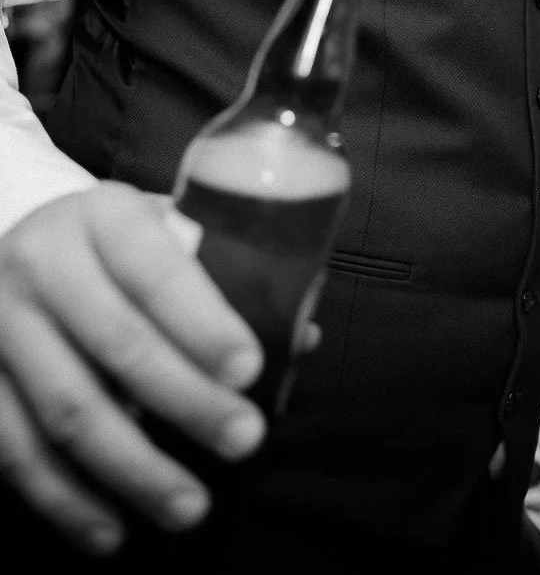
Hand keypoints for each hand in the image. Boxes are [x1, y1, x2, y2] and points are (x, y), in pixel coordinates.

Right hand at [0, 183, 266, 555]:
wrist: (15, 243)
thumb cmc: (117, 245)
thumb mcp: (165, 230)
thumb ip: (227, 274)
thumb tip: (301, 338)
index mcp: (104, 215)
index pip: (157, 270)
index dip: (203, 322)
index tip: (250, 370)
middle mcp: (42, 262)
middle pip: (119, 344)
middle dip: (187, 401)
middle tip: (244, 440)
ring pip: (67, 409)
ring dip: (132, 469)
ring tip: (190, 507)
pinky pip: (16, 452)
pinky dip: (64, 501)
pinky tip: (109, 533)